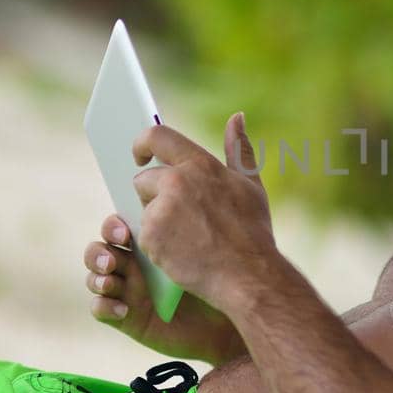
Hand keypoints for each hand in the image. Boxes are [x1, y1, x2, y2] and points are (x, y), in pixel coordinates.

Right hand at [84, 213, 246, 362]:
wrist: (227, 320)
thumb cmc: (219, 280)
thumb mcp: (200, 251)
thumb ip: (180, 230)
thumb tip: (166, 205)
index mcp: (147, 243)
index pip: (117, 227)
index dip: (113, 226)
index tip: (125, 232)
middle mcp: (132, 265)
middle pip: (99, 250)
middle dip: (99, 253)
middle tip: (114, 261)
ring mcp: (127, 291)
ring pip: (95, 278)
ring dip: (97, 277)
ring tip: (111, 282)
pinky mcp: (125, 317)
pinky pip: (99, 309)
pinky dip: (105, 306)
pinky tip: (123, 309)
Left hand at [129, 112, 277, 313]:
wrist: (248, 275)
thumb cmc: (253, 233)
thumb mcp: (250, 185)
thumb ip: (239, 149)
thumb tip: (237, 117)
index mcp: (201, 164)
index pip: (157, 136)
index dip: (142, 142)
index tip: (139, 154)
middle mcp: (177, 181)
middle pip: (144, 179)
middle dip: (154, 196)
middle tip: (180, 218)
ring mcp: (162, 208)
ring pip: (144, 209)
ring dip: (157, 221)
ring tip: (187, 238)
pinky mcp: (151, 235)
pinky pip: (143, 235)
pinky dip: (157, 245)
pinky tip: (181, 253)